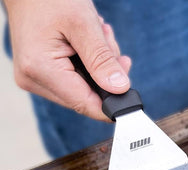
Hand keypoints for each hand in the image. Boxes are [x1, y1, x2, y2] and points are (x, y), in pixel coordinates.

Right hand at [4, 0, 130, 120]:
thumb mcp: (83, 23)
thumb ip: (102, 59)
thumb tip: (120, 88)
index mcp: (40, 69)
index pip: (85, 104)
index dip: (112, 104)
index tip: (130, 94)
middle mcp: (34, 80)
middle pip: (87, 97)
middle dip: (106, 75)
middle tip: (108, 42)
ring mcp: (36, 79)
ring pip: (84, 89)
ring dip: (99, 66)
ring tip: (97, 35)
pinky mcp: (42, 75)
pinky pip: (76, 80)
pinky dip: (89, 64)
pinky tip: (88, 43)